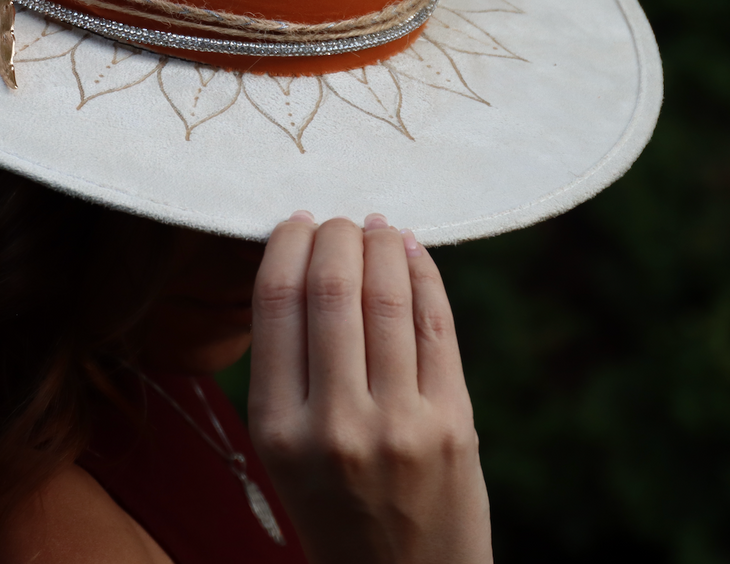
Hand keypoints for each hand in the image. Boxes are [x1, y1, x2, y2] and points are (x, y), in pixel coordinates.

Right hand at [248, 212, 492, 563]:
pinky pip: (436, 326)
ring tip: (375, 226)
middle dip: (336, 234)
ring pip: (387, 297)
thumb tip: (303, 263)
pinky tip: (412, 252)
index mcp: (276, 430)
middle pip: (332, 288)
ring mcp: (399, 424)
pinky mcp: (454, 424)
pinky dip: (425, 276)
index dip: (286, 244)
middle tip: (337, 220)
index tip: (295, 223)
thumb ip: (289, 370)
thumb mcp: (284, 453)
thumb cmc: (336, 510)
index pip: (275, 302)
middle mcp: (334, 424)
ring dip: (382, 243)